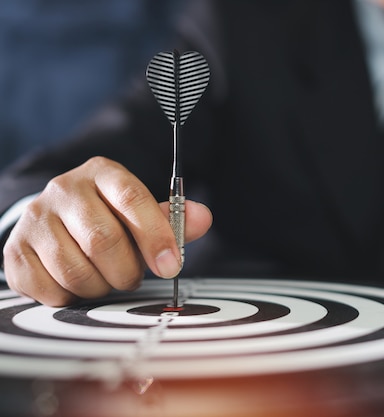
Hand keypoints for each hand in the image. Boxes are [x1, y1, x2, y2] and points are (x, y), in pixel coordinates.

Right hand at [2, 156, 212, 305]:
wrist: (56, 222)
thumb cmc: (110, 219)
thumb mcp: (142, 214)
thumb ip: (173, 220)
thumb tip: (203, 217)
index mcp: (102, 173)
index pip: (132, 199)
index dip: (156, 237)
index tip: (172, 266)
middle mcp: (64, 189)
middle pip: (102, 240)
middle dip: (127, 271)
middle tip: (132, 278)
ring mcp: (36, 219)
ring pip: (75, 270)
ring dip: (100, 287)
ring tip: (105, 279)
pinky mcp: (16, 251)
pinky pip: (51, 290)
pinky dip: (72, 297)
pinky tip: (78, 283)